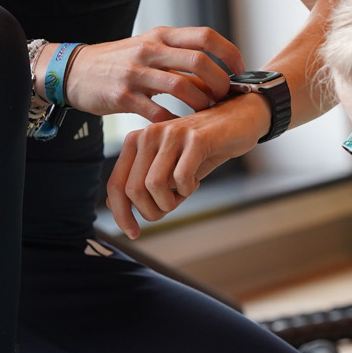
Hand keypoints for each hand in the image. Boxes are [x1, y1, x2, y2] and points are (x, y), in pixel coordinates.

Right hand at [60, 26, 244, 121]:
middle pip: (200, 61)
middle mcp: (151, 50)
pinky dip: (174, 122)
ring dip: (202, 104)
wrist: (75, 71)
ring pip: (182, 87)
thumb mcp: (149, 48)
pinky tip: (181, 128)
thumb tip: (216, 70)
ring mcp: (136, 73)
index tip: (240, 71)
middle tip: (226, 97)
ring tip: (207, 114)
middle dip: (220, 82)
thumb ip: (179, 56)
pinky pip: (157, 112)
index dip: (229, 54)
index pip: (206, 36)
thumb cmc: (120, 62)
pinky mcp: (123, 96)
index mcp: (162, 36)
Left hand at [104, 94, 266, 236]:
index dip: (121, 214)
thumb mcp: (168, 166)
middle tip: (169, 210)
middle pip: (133, 190)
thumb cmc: (203, 147)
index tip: (133, 232)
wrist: (239, 120)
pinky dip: (188, 190)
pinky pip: (181, 178)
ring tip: (183, 194)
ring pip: (154, 185)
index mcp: (137, 140)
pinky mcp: (196, 138)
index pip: (116, 184)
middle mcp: (149, 134)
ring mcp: (172, 134)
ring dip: (170, 202)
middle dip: (151, 211)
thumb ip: (142, 181)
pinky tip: (196, 182)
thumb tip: (113, 204)